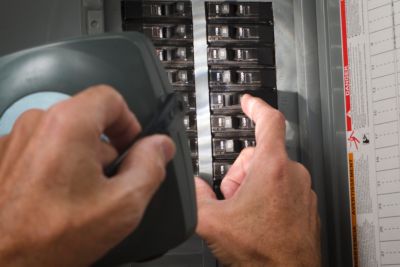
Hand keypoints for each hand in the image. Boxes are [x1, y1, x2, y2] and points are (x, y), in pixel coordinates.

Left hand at [0, 85, 174, 266]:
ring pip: (66, 138)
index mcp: (68, 124)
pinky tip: (60, 201)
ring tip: (83, 198)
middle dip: (108, 148)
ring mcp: (16, 141)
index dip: (129, 122)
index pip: (110, 98)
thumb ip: (150, 166)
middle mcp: (37, 125)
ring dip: (83, 161)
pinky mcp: (5, 159)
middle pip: (89, 119)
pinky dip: (59, 168)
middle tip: (111, 183)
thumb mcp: (122, 204)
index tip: (132, 147)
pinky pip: (44, 151)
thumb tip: (160, 147)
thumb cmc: (49, 238)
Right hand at [196, 95, 320, 266]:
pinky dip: (268, 195)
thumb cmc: (264, 253)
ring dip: (253, 185)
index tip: (248, 101)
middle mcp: (294, 174)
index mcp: (273, 168)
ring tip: (245, 212)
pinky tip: (258, 218)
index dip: (256, 106)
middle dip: (240, 172)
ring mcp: (302, 190)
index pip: (269, 121)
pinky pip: (283, 187)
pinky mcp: (306, 204)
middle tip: (232, 198)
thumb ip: (195, 196)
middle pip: (260, 153)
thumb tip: (193, 186)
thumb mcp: (212, 222)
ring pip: (271, 171)